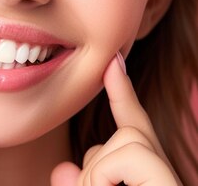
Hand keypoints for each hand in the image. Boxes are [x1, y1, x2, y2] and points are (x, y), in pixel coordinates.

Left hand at [51, 52, 181, 185]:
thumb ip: (77, 185)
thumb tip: (63, 170)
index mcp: (147, 179)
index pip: (136, 131)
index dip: (124, 95)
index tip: (114, 61)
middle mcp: (167, 177)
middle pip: (130, 132)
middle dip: (95, 162)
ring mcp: (171, 180)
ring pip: (127, 139)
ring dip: (95, 174)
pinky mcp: (171, 184)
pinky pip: (132, 152)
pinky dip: (103, 176)